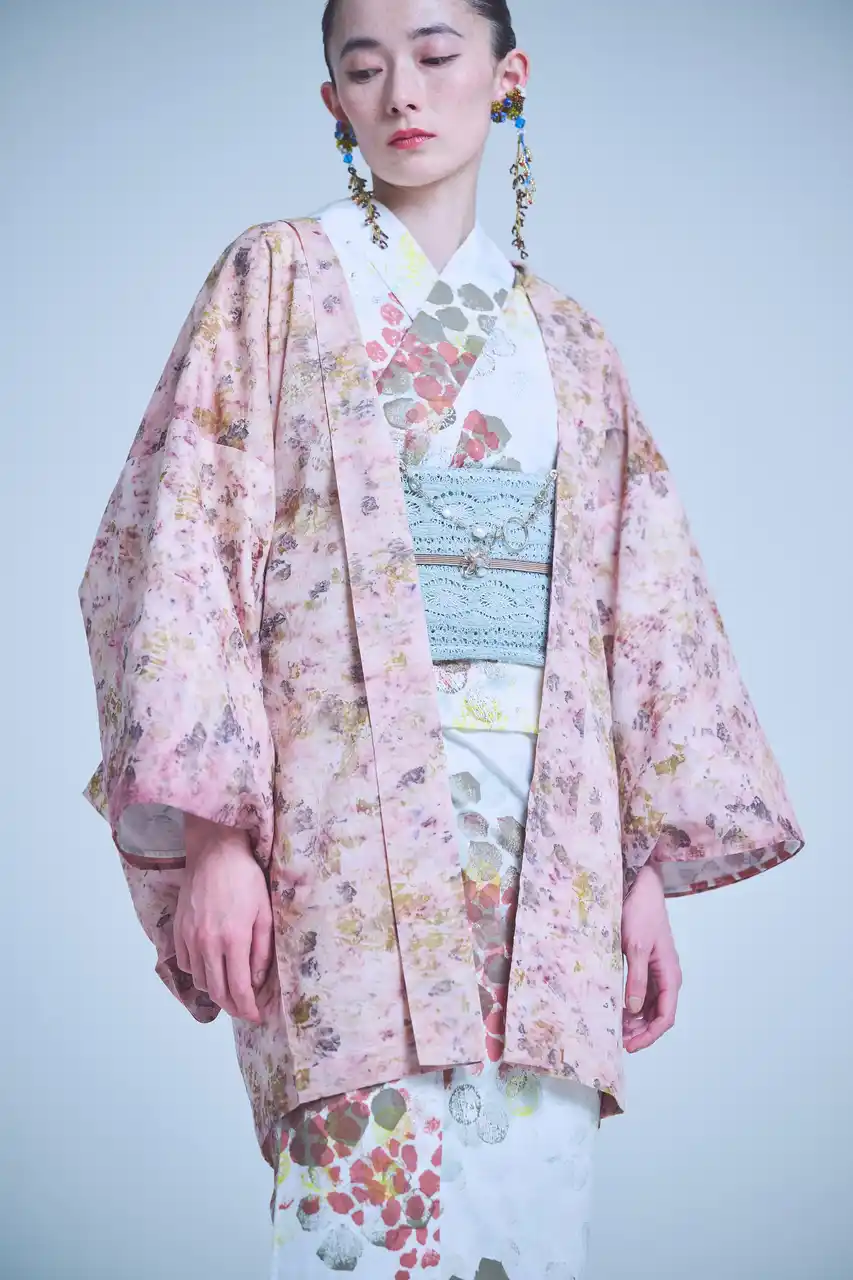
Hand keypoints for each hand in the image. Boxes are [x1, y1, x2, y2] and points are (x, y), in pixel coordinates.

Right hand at [173, 814, 274, 1025]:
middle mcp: (207, 943)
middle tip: (244, 1011)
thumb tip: (257, 980)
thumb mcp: (264, 913)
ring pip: (199, 980)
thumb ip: (261, 950)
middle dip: (232, 1007)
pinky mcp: (178, 930)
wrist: (215, 852)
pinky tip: (210, 966)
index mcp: (233, 939)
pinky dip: (197, 972)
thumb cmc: (245, 878)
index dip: (247, 1008)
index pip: (238, 988)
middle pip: (216, 991)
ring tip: (230, 989)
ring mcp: (189, 937)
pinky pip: (185, 963)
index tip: (256, 1017)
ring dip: (215, 990)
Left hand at [621, 861, 681, 1052]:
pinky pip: (643, 993)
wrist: (641, 888)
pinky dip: (632, 1005)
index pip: (665, 1017)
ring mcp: (658, 972)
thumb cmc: (641, 914)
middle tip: (619, 1042)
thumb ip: (636, 979)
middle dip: (641, 1031)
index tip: (630, 1046)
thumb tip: (633, 1009)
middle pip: (658, 1015)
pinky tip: (618, 1010)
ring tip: (616, 1030)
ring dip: (636, 1020)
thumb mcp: (635, 947)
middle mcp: (667, 977)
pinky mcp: (647, 965)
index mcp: (670, 975)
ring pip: (650, 1006)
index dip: (649, 1035)